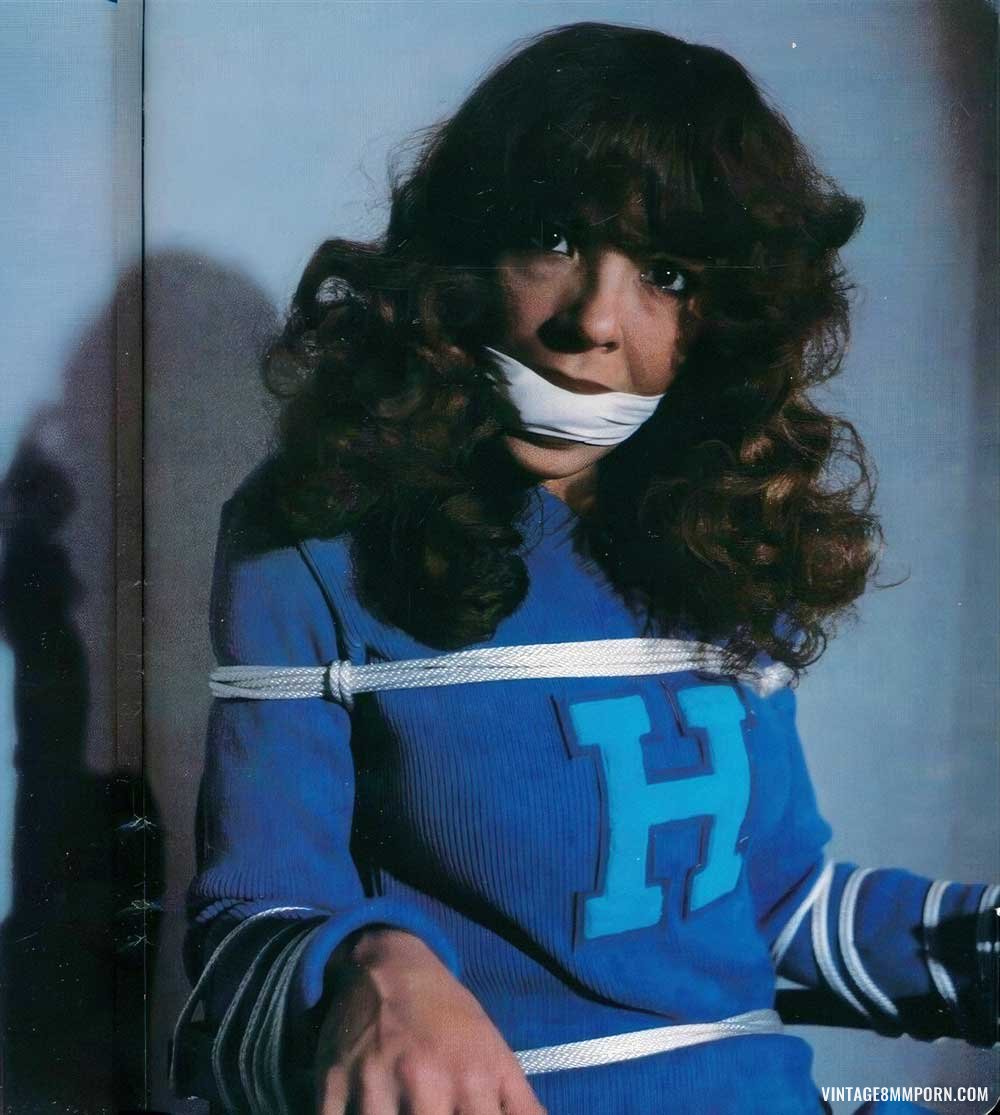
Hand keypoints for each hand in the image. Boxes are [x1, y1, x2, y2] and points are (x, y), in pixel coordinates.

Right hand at [314, 928, 545, 1114]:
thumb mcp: (496, 1054)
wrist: (389, 966)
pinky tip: (360, 1111)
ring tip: (398, 1111)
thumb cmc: (450, 1020)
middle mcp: (422, 1077)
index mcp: (470, 1076)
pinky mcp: (331, 1080)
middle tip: (429, 1113)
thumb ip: (523, 1107)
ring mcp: (373, 1080)